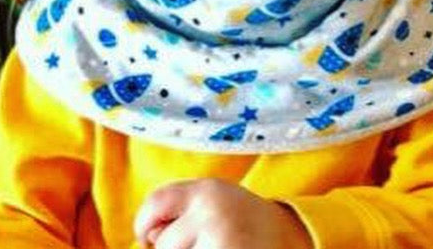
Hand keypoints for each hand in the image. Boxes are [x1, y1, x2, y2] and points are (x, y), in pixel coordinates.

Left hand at [134, 178, 312, 248]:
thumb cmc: (240, 223)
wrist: (288, 237)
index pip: (156, 203)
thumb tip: (144, 238)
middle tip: (211, 242)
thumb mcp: (212, 202)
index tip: (147, 234)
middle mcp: (214, 212)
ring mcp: (222, 242)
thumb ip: (179, 208)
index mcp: (208, 190)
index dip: (144, 222)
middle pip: (162, 243)